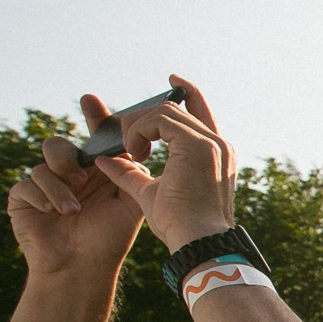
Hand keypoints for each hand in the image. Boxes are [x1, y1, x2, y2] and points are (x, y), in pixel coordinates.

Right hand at [10, 95, 146, 277]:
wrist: (83, 269)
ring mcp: (44, 185)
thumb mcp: (130, 205)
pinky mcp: (22, 198)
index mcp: (95, 171)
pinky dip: (42, 196)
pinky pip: (26, 183)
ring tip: (72, 207)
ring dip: (59, 184)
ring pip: (43, 163)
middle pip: (60, 145)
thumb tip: (131, 148)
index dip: (93, 117)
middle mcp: (68, 174)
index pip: (93, 138)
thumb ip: (131, 175)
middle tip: (80, 176)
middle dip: (69, 157)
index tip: (91, 101)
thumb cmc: (108, 239)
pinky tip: (53, 212)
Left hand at [89, 75, 237, 251]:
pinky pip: (158, 119)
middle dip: (144, 118)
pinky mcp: (197, 145)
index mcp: (216, 155)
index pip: (202, 113)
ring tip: (132, 153)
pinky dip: (139, 132)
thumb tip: (104, 159)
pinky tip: (135, 152)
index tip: (172, 79)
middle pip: (175, 109)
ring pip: (164, 111)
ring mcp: (210, 143)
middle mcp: (218, 144)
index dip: (188, 93)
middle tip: (127, 143)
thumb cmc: (180, 227)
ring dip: (138, 127)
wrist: (197, 242)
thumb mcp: (150, 194)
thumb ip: (131, 174)